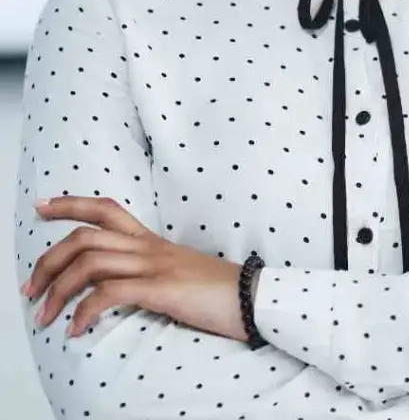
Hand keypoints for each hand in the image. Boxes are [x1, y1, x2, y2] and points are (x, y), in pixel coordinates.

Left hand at [22, 196, 245, 341]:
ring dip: (57, 290)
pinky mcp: (160, 288)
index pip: (108, 210)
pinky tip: (77, 330)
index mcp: (154, 242)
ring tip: (45, 315)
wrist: (254, 298)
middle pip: (85, 237)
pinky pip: (108, 293)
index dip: (71, 204)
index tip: (42, 205)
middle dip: (48, 261)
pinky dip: (84, 312)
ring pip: (89, 262)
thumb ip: (151, 273)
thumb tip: (120, 288)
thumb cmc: (219, 292)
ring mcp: (155, 265)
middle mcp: (150, 247)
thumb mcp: (180, 275)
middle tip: (30, 289)